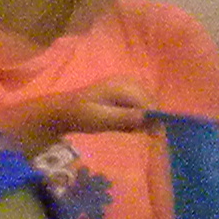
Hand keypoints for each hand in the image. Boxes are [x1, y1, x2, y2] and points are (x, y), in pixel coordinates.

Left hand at [0, 80, 154, 152]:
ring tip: (130, 130)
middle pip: (150, 102)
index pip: (149, 102)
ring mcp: (127, 87)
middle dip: (150, 119)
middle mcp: (128, 82)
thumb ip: (124, 118)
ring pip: (145, 105)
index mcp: (123, 86)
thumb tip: (147, 118)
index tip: (156, 136)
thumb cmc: (79, 115)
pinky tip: (126, 125)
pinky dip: (136, 117)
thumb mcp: (100, 119)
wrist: (62, 111)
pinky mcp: (124, 94)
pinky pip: (138, 106)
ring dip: (142, 119)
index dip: (155, 118)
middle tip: (143, 136)